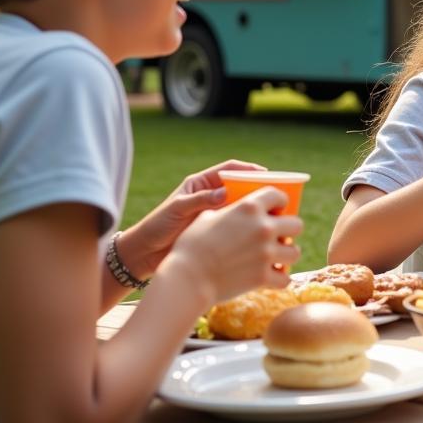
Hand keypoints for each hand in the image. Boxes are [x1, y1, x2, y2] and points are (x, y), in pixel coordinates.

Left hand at [120, 160, 265, 276]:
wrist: (145, 253)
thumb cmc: (158, 226)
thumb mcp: (177, 209)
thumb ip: (200, 200)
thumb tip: (225, 193)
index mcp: (201, 184)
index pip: (230, 170)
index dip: (249, 169)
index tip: (267, 174)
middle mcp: (211, 196)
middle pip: (240, 187)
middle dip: (258, 190)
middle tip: (277, 196)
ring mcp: (215, 215)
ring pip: (242, 207)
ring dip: (257, 210)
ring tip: (274, 216)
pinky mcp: (217, 232)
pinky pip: (238, 226)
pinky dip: (249, 227)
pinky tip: (261, 234)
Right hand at [169, 187, 302, 305]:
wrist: (187, 278)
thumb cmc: (191, 246)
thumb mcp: (207, 217)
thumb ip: (229, 211)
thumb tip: (234, 209)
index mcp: (249, 207)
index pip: (279, 196)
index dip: (281, 202)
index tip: (278, 209)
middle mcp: (263, 227)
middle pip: (296, 224)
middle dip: (290, 229)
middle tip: (280, 236)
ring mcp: (265, 253)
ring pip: (295, 251)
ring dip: (287, 254)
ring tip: (278, 258)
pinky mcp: (263, 277)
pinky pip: (285, 278)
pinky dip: (280, 279)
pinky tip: (272, 278)